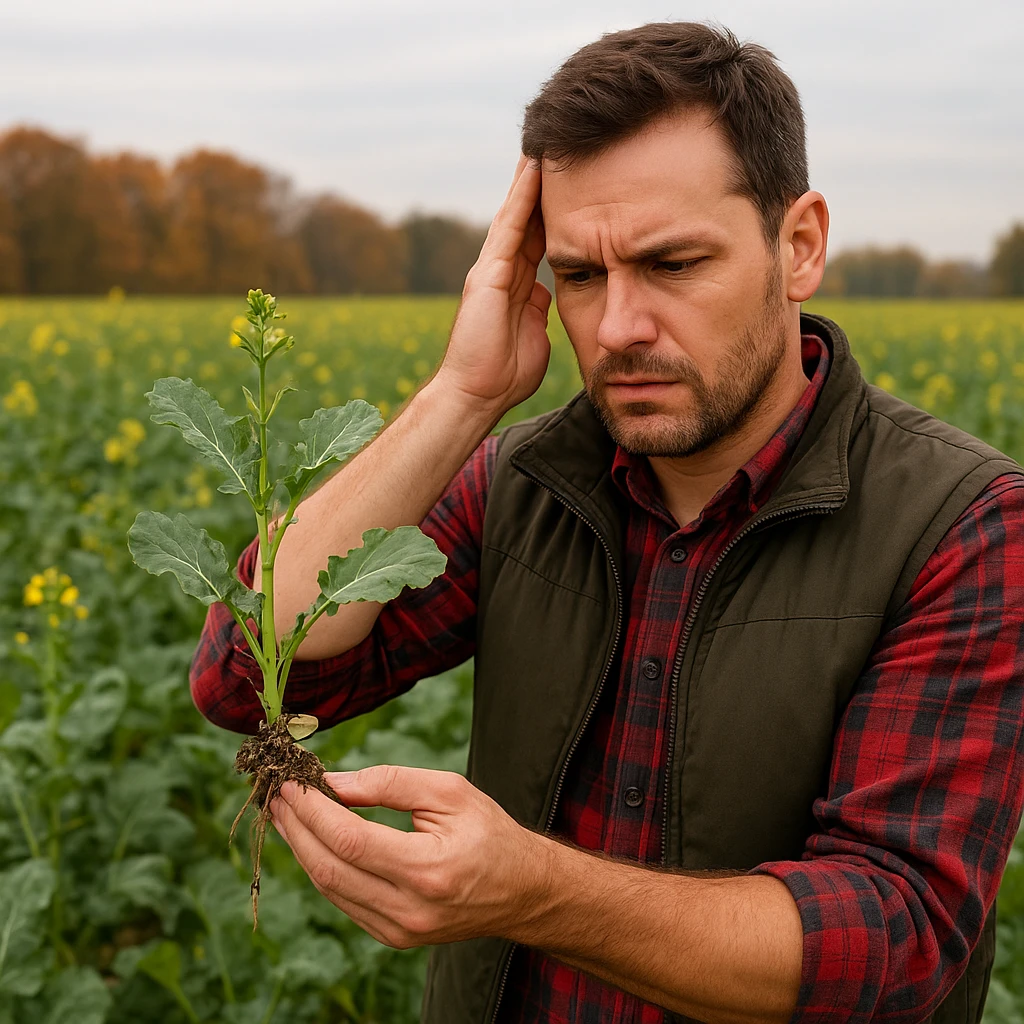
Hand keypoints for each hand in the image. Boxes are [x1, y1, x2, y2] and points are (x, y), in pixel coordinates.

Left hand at [269, 765, 552, 948]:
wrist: (523, 890)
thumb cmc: (489, 832)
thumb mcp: (448, 791)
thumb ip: (390, 783)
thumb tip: (334, 783)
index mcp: (428, 868)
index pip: (349, 839)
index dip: (312, 810)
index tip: (292, 783)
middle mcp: (409, 908)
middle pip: (329, 868)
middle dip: (296, 827)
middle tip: (278, 794)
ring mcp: (399, 930)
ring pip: (329, 888)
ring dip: (301, 848)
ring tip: (286, 813)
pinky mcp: (394, 937)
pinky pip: (344, 902)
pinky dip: (322, 868)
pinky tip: (312, 841)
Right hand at [434, 154, 551, 413]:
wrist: (477, 394)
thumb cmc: (504, 376)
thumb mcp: (536, 336)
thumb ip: (541, 312)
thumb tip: (549, 296)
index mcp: (517, 287)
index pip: (538, 240)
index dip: (553, 213)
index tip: (573, 187)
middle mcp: (502, 272)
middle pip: (526, 219)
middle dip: (541, 187)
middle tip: (557, 150)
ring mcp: (492, 270)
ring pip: (516, 214)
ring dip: (531, 180)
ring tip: (545, 144)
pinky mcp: (487, 273)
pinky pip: (509, 228)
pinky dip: (522, 197)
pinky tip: (534, 169)